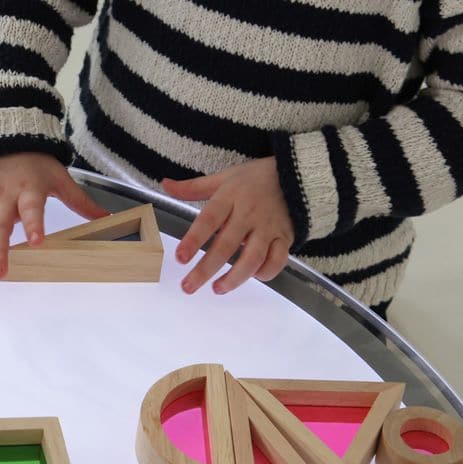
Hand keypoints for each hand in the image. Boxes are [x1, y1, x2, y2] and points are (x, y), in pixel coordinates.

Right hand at [0, 153, 109, 282]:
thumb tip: (106, 218)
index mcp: (29, 189)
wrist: (3, 140)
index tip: (37, 242)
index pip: (32, 207)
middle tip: (1, 274)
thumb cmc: (34, 163)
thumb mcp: (59, 179)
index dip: (33, 224)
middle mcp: (4, 195)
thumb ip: (80, 202)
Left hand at [161, 158, 293, 295]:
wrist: (296, 174)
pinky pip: (277, 260)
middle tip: (188, 286)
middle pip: (226, 246)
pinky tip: (252, 277)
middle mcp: (249, 214)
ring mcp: (268, 228)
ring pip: (252, 258)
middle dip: (206, 269)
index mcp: (230, 198)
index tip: (180, 258)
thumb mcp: (223, 178)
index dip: (193, 240)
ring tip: (217, 289)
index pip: (208, 220)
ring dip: (234, 278)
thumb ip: (193, 187)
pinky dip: (266, 273)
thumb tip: (166, 185)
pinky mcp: (285, 238)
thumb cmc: (255, 178)